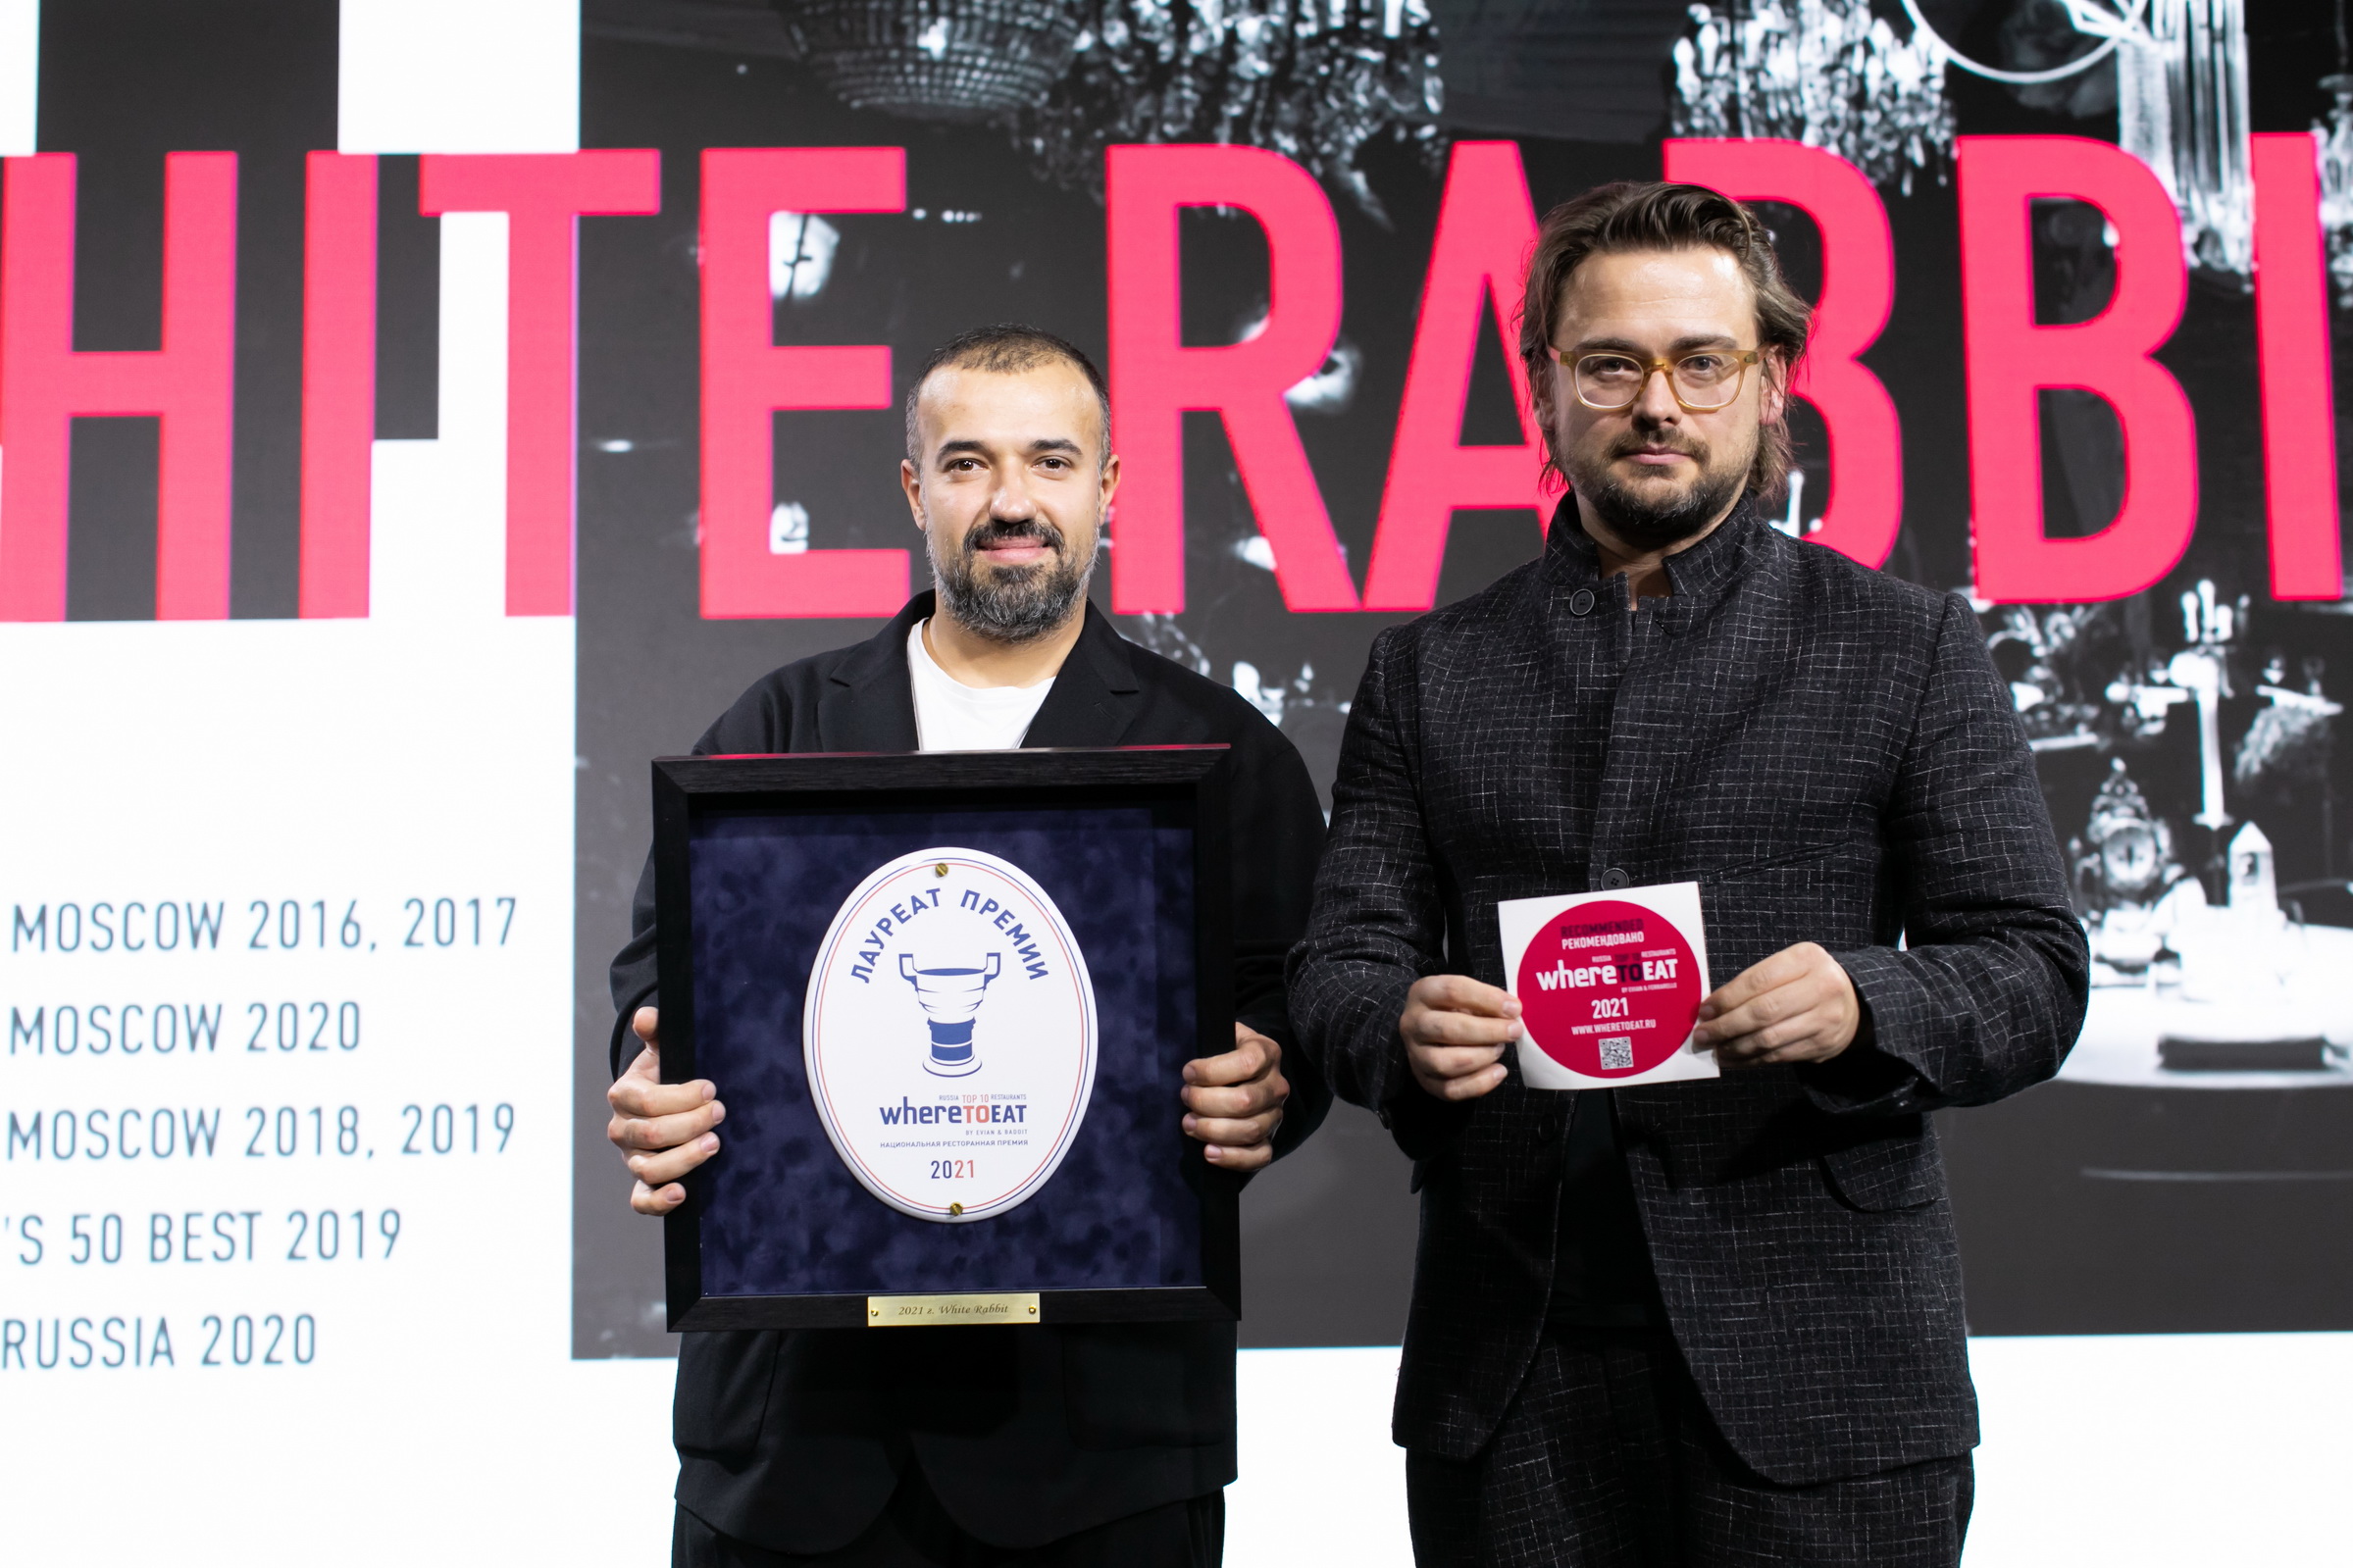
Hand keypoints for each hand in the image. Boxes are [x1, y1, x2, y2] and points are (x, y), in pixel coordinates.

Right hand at [604, 1007, 725, 1213]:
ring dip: (683, 1159)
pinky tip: (683, 1194)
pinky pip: (641, 1200)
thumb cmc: (665, 1074)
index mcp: (624, 1095)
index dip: (681, 1097)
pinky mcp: (643, 1181)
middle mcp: (622, 1129)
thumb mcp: (662, 1050)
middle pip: (650, 1134)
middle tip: (720, 1113)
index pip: (647, 1101)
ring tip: (714, 1144)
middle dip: (689, 1124)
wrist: (661, 1101)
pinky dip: (659, 1201)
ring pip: (649, 1168)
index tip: (710, 1089)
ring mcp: (632, 1158)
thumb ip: (656, 1033)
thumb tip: (646, 1016)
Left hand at [1181, 1023, 1289, 1170]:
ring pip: (1250, 1130)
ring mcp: (1275, 1115)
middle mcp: (1276, 1086)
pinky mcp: (1270, 1139)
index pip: (1246, 1064)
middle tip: (1185, 1097)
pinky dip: (1233, 1158)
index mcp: (1267, 1053)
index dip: (1212, 1071)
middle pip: (1245, 1101)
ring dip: (1213, 1130)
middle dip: (1206, 1102)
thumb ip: (1211, 1041)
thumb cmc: (1225, 1053)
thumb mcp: (1222, 1036)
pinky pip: (1260, 1156)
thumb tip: (1190, 1067)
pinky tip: (1209, 1152)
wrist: (1245, 1072)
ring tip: (1189, 1124)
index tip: (1188, 1073)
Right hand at [1400, 975, 1519, 1101]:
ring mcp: (1415, 1054)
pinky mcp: (1424, 1080)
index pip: (1452, 991)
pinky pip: (1450, 1089)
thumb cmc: (1454, 1009)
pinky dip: (1479, 1084)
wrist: (1429, 1031)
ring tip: (1500, 1049)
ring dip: (1481, 1057)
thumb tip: (1512, 1012)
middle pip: (1447, 1029)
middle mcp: (1413, 1023)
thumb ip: (1486, 1001)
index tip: (1515, 1008)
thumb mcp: (1466, 995)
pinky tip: (1498, 1071)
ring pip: (1445, 1063)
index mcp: (1423, 993)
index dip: (1487, 999)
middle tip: (1514, 1031)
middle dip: (1488, 1031)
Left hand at [1690, 942, 1858, 1066]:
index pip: (1759, 980)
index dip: (1727, 998)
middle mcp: (1821, 987)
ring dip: (1735, 1047)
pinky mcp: (1823, 1045)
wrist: (1854, 1002)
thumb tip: (1713, 1007)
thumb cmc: (1807, 980)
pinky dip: (1751, 1060)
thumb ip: (1755, 981)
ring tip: (1715, 1049)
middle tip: (1703, 1035)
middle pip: (1763, 1011)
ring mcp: (1825, 1019)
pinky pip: (1779, 1056)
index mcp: (1807, 958)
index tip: (1704, 1010)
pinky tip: (1733, 1059)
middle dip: (1726, 1026)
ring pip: (1769, 1038)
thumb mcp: (1789, 966)